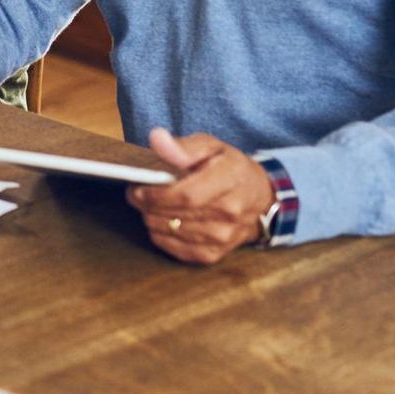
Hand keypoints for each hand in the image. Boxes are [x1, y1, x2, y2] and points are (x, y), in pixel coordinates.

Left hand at [126, 128, 276, 264]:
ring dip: (151, 219)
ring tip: (149, 205)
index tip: (137, 188)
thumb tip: (157, 139)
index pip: (186, 196)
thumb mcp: (211, 147)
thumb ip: (183, 146)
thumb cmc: (230, 169)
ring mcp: (223, 237)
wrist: (259, 199)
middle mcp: (229, 213)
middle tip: (135, 194)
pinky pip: (177, 250)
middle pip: (175, 215)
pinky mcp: (214, 254)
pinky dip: (161, 236)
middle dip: (147, 206)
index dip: (156, 195)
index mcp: (230, 181)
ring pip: (172, 233)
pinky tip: (160, 221)